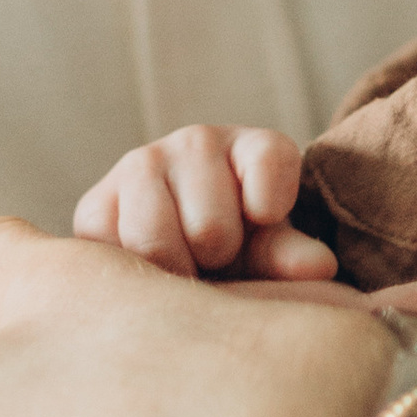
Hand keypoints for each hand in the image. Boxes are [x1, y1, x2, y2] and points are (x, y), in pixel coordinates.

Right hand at [72, 124, 334, 280]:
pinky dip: (131, 274)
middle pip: (211, 227)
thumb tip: (320, 266)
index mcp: (253, 147)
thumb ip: (292, 256)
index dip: (269, 207)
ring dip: (173, 270)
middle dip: (218, 259)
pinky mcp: (96, 204)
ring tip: (186, 268)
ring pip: (154, 241)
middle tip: (219, 262)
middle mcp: (196, 143)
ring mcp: (140, 167)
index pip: (270, 161)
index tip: (262, 224)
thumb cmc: (247, 257)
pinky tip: (148, 269)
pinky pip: (110, 251)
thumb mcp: (273, 255)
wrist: (186, 267)